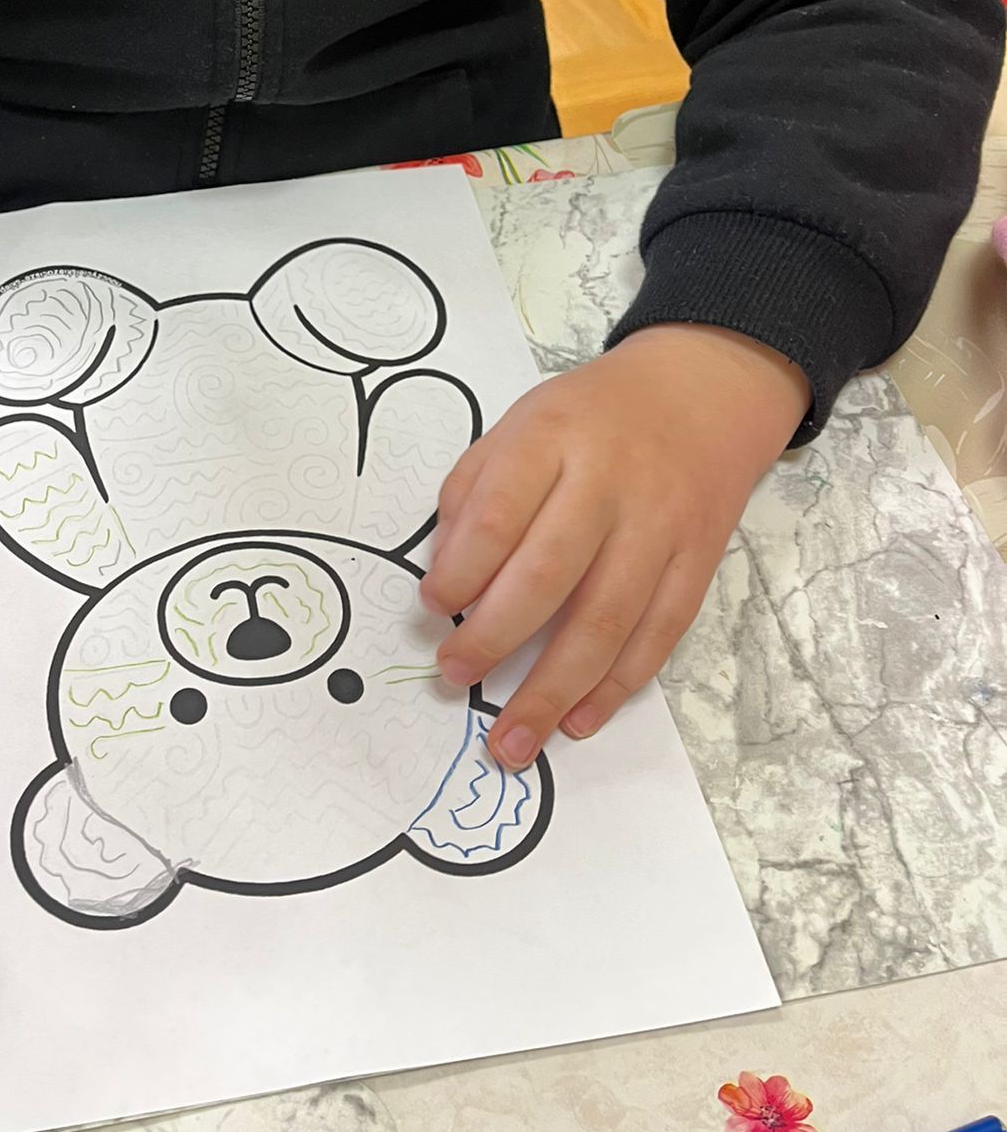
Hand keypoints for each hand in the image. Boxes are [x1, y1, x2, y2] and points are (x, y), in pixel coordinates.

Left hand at [421, 325, 808, 767]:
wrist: (700, 391)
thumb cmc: (588, 418)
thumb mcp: (519, 424)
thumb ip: (474, 492)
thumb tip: (446, 577)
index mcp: (552, 437)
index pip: (499, 513)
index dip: (460, 570)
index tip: (430, 607)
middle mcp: (610, 482)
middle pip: (549, 575)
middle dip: (493, 637)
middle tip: (453, 674)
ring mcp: (660, 526)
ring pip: (606, 621)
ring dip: (553, 690)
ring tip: (511, 740)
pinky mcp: (698, 563)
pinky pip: (658, 637)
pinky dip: (615, 688)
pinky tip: (577, 722)